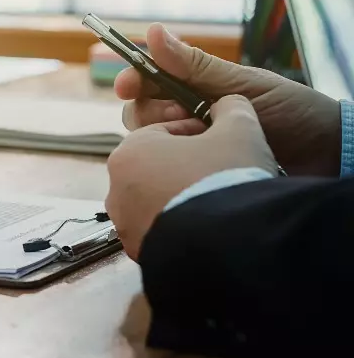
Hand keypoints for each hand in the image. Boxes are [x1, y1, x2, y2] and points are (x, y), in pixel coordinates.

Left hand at [105, 95, 277, 259]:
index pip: (164, 132)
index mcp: (129, 152)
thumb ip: (232, 107)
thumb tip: (229, 103)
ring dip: (183, 199)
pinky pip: (162, 233)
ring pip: (157, 202)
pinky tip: (211, 227)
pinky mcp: (139, 254)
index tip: (221, 139)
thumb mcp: (240, 128)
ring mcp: (125, 225)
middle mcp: (116, 189)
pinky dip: (182, 228)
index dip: (198, 132)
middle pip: (158, 168)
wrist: (229, 243)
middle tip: (223, 172)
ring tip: (220, 202)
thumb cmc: (226, 178)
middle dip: (188, 167)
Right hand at [116, 23, 341, 176]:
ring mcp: (192, 145)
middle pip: (141, 111)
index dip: (132, 81)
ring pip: (149, 141)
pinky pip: (166, 170)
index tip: (125, 87)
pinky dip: (174, 164)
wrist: (324, 155)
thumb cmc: (291, 112)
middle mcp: (188, 115)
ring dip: (166, 138)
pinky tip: (197, 163)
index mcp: (196, 86)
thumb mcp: (242, 85)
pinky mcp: (197, 173)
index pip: (149, 80)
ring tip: (200, 139)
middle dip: (153, 113)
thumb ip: (195, 65)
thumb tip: (154, 31)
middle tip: (184, 116)